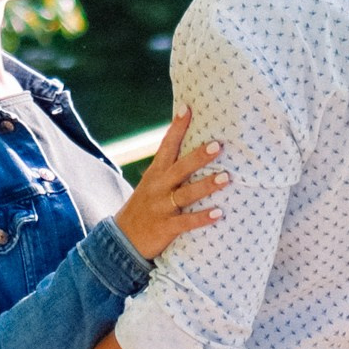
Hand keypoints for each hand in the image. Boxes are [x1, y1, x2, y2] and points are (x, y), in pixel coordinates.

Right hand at [115, 104, 225, 266]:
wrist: (122, 240)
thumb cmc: (144, 207)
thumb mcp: (151, 184)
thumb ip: (169, 169)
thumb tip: (194, 151)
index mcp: (155, 173)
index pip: (167, 145)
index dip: (177, 127)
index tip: (187, 108)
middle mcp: (158, 187)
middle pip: (180, 168)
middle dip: (199, 156)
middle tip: (218, 145)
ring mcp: (162, 207)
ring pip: (186, 194)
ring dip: (206, 186)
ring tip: (226, 178)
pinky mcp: (166, 227)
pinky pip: (186, 222)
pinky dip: (202, 218)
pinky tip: (219, 213)